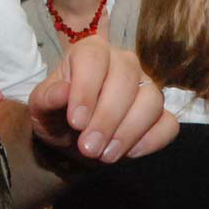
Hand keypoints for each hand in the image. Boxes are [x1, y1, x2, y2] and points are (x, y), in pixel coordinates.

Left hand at [28, 38, 177, 163]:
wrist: (72, 140)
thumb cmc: (56, 116)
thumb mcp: (40, 109)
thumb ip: (47, 98)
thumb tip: (62, 92)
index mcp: (91, 52)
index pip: (94, 59)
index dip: (86, 90)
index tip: (75, 122)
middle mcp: (123, 63)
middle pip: (126, 79)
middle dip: (107, 118)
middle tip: (88, 148)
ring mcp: (146, 87)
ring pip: (152, 100)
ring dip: (129, 131)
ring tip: (105, 155)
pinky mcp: (160, 114)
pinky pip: (168, 124)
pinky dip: (151, 140)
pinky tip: (129, 154)